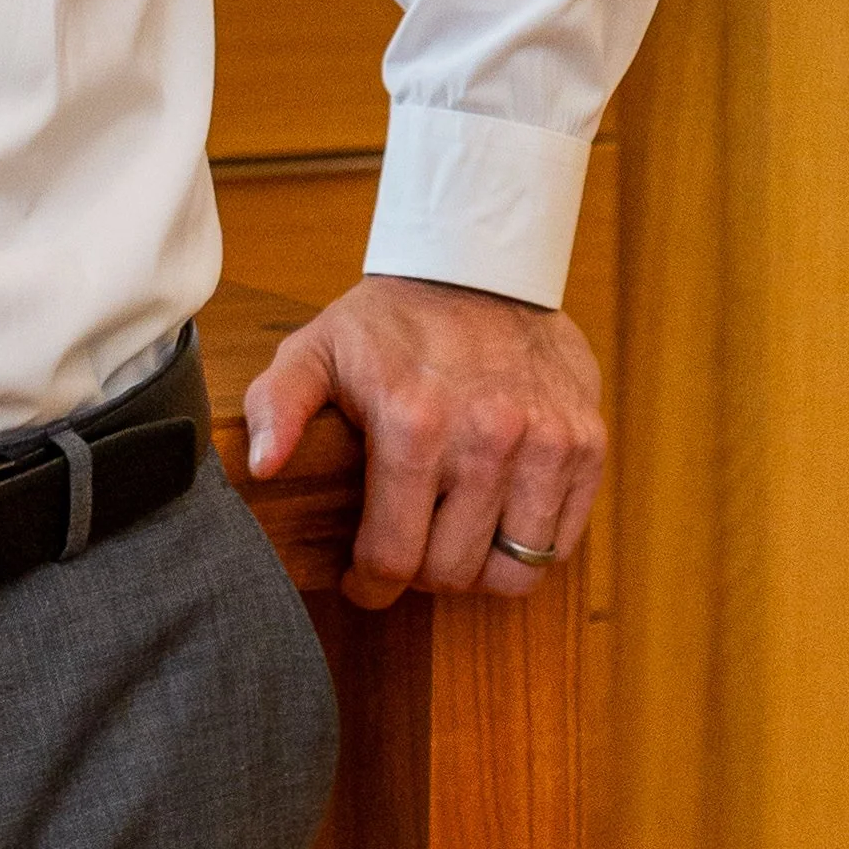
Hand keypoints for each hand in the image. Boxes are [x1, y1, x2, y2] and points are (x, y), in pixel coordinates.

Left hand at [240, 273, 604, 609]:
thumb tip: (262, 466)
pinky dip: (527, 543)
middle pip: (453, 572)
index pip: (394, 555)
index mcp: (412, 421)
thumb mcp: (318, 348)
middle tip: (408, 548)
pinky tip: (495, 514)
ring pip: (513, 571)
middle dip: (421, 573)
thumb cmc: (391, 321)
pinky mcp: (587, 444)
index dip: (371, 583)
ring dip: (478, 568)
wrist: (479, 265)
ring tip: (452, 537)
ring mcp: (545, 442)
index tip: (363, 580)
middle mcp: (486, 437)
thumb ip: (278, 404)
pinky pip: (561, 540)